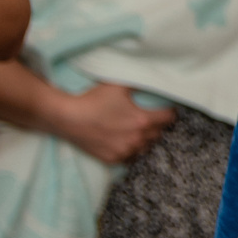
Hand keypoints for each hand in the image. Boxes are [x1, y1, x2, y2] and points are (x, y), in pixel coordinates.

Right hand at [51, 83, 174, 163]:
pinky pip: (131, 157)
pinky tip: (126, 141)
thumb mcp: (118, 85)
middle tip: (150, 118)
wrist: (67, 118)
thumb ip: (138, 83)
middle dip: (157, 125)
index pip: (169, 118)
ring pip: (145, 147)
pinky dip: (131, 150)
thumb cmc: (93, 100)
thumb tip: (153, 78)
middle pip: (158, 133)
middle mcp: (137, 139)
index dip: (170, 112)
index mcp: (142, 120)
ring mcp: (125, 151)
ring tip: (138, 130)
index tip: (166, 109)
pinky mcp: (113, 159)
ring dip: (145, 139)